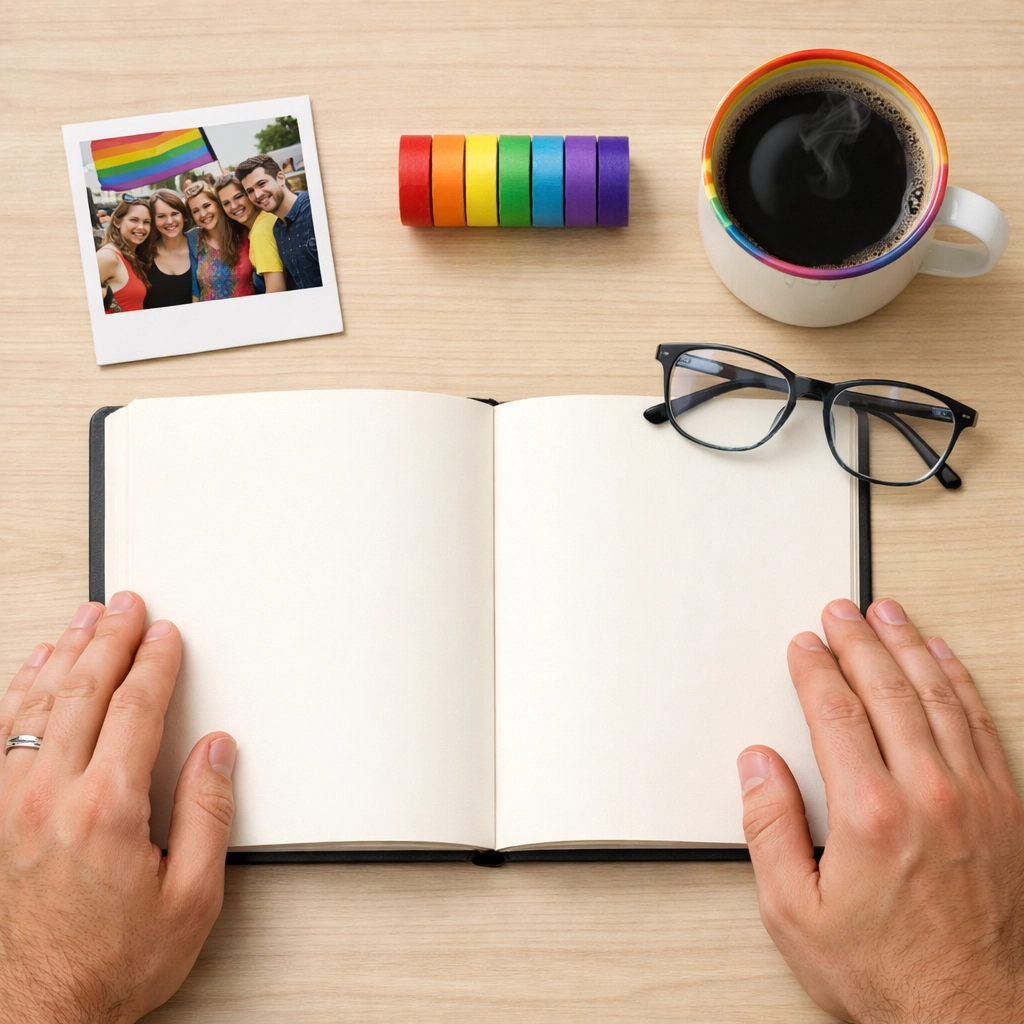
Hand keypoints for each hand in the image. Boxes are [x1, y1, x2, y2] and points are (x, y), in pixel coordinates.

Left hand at [0, 594, 235, 1023]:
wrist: (34, 1012)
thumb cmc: (109, 964)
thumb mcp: (191, 899)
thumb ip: (207, 815)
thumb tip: (215, 752)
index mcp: (107, 809)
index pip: (136, 708)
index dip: (155, 662)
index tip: (166, 635)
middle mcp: (49, 796)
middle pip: (85, 690)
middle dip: (110, 638)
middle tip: (126, 605)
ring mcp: (8, 803)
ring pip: (37, 704)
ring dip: (64, 653)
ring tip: (84, 620)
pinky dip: (17, 692)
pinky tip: (31, 671)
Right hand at [738, 598, 1023, 1022]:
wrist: (973, 1015)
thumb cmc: (887, 971)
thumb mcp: (795, 913)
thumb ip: (769, 829)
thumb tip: (758, 765)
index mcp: (870, 814)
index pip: (835, 712)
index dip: (815, 669)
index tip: (804, 645)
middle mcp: (927, 794)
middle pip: (887, 690)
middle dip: (859, 641)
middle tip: (841, 611)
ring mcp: (974, 796)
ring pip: (937, 696)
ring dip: (909, 646)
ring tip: (888, 614)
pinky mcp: (1006, 808)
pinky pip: (981, 723)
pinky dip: (959, 682)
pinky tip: (944, 659)